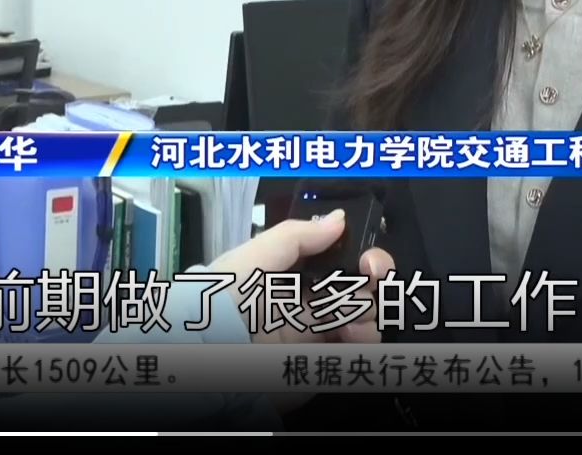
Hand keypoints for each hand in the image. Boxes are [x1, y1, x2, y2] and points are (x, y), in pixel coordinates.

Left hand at [205, 209, 395, 346]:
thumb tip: (340, 219)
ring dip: (369, 309)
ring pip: (365, 315)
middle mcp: (307, 301)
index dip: (358, 252)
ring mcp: (317, 334)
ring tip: (354, 318)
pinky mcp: (322, 362)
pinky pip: (358, 348)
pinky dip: (365, 337)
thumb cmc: (226, 301)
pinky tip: (352, 333)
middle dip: (372, 275)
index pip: (336, 257)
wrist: (208, 357)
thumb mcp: (253, 258)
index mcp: (290, 273)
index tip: (367, 255)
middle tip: (372, 273)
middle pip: (358, 283)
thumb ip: (296, 236)